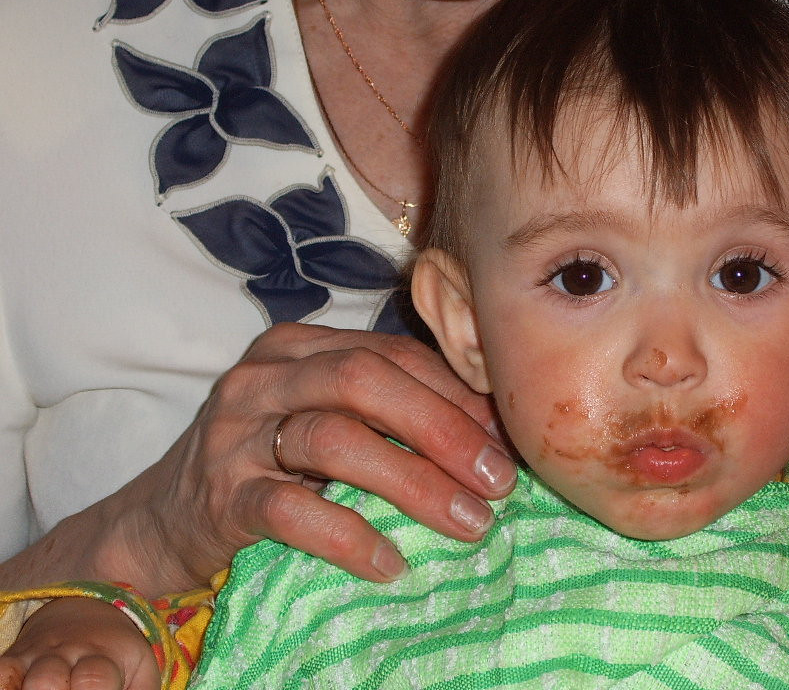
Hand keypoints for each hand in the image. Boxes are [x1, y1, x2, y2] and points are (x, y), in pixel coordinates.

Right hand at [0, 598, 157, 689]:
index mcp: (103, 656)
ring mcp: (34, 657)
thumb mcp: (141, 671)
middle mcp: (64, 654)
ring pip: (13, 678)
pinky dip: (2, 687)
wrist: (88, 613)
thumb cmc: (118, 655)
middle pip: (47, 681)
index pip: (94, 679)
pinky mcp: (12, 661)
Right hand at [111, 322, 518, 592]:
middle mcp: (264, 377)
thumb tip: (488, 432)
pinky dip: (349, 537)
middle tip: (497, 480)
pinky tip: (392, 562)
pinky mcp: (220, 498)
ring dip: (413, 482)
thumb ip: (387, 408)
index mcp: (299, 346)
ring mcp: (236, 434)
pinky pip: (292, 512)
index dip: (455, 394)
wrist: (164, 519)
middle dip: (442, 428)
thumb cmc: (266, 460)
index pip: (391, 354)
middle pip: (364, 381)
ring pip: (334, 440)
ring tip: (468, 522)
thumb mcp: (322, 416)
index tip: (504, 437)